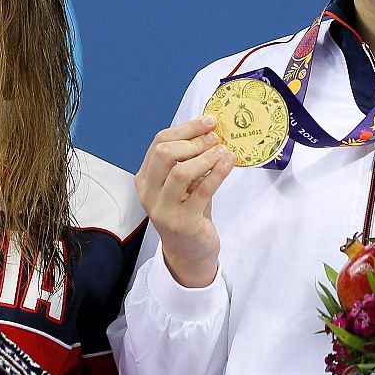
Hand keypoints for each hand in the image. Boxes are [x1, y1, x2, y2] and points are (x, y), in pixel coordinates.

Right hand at [136, 117, 233, 288]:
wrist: (190, 252)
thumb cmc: (189, 212)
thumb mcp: (185, 184)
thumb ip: (190, 160)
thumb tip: (211, 131)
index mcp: (145, 178)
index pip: (159, 142)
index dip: (186, 129)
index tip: (209, 122)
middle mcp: (148, 193)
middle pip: (164, 153)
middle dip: (193, 140)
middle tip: (216, 137)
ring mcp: (163, 209)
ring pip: (180, 172)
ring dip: (205, 157)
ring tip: (223, 150)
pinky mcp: (183, 222)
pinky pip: (202, 191)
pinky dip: (218, 173)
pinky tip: (229, 162)